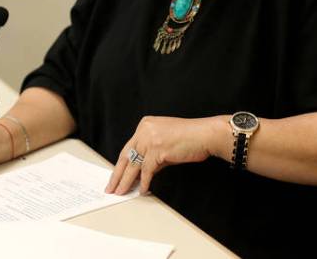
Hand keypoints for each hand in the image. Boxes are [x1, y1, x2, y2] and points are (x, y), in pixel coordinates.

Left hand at [106, 116, 220, 194]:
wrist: (204, 134)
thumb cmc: (189, 138)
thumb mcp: (164, 145)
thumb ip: (151, 156)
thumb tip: (142, 173)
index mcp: (145, 125)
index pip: (129, 148)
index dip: (121, 165)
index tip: (116, 175)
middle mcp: (144, 130)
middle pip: (126, 156)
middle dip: (117, 174)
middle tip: (111, 187)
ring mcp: (150, 139)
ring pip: (134, 165)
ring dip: (127, 181)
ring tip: (122, 192)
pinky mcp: (157, 150)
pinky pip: (146, 170)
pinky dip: (144, 182)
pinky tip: (143, 189)